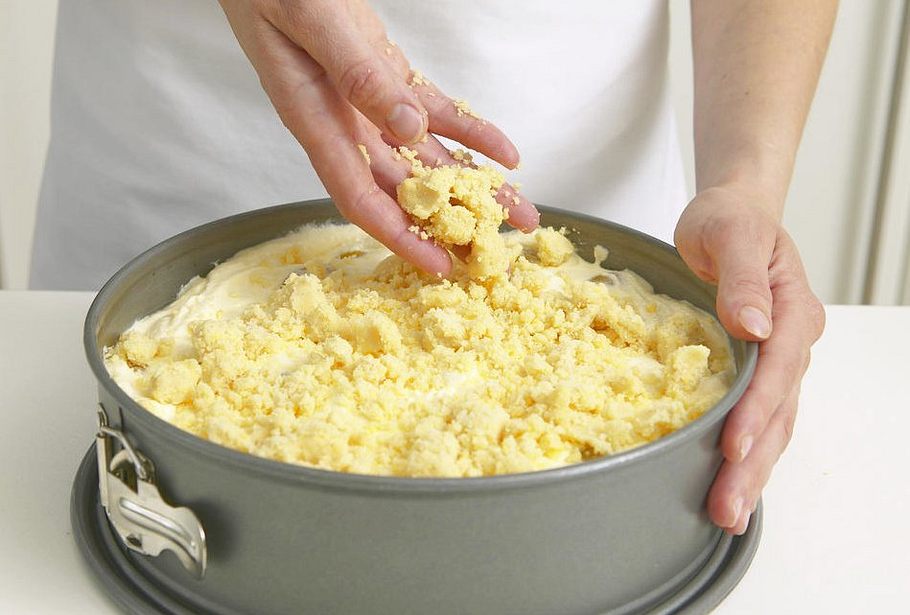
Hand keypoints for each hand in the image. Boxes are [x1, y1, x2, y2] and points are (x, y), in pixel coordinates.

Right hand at [218, 0, 538, 274]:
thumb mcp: (313, 23)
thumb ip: (357, 75)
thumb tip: (407, 127)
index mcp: (315, 120)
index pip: (360, 196)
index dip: (400, 235)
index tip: (438, 266)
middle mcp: (344, 122)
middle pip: (405, 189)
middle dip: (453, 221)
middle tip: (496, 249)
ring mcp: (368, 101)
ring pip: (428, 156)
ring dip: (473, 185)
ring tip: (516, 210)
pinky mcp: (387, 76)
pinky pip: (436, 112)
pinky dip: (470, 131)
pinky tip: (503, 152)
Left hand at [674, 184, 825, 533]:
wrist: (731, 216)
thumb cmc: (729, 221)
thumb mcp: (733, 234)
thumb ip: (743, 279)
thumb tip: (754, 325)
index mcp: (793, 312)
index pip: (779, 370)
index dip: (757, 409)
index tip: (734, 446)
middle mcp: (791, 343)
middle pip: (778, 411)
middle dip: (754, 463)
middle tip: (726, 508)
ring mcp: (776, 361)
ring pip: (771, 424)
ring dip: (751, 471)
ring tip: (727, 513)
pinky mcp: (755, 370)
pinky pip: (756, 417)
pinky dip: (745, 453)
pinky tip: (729, 484)